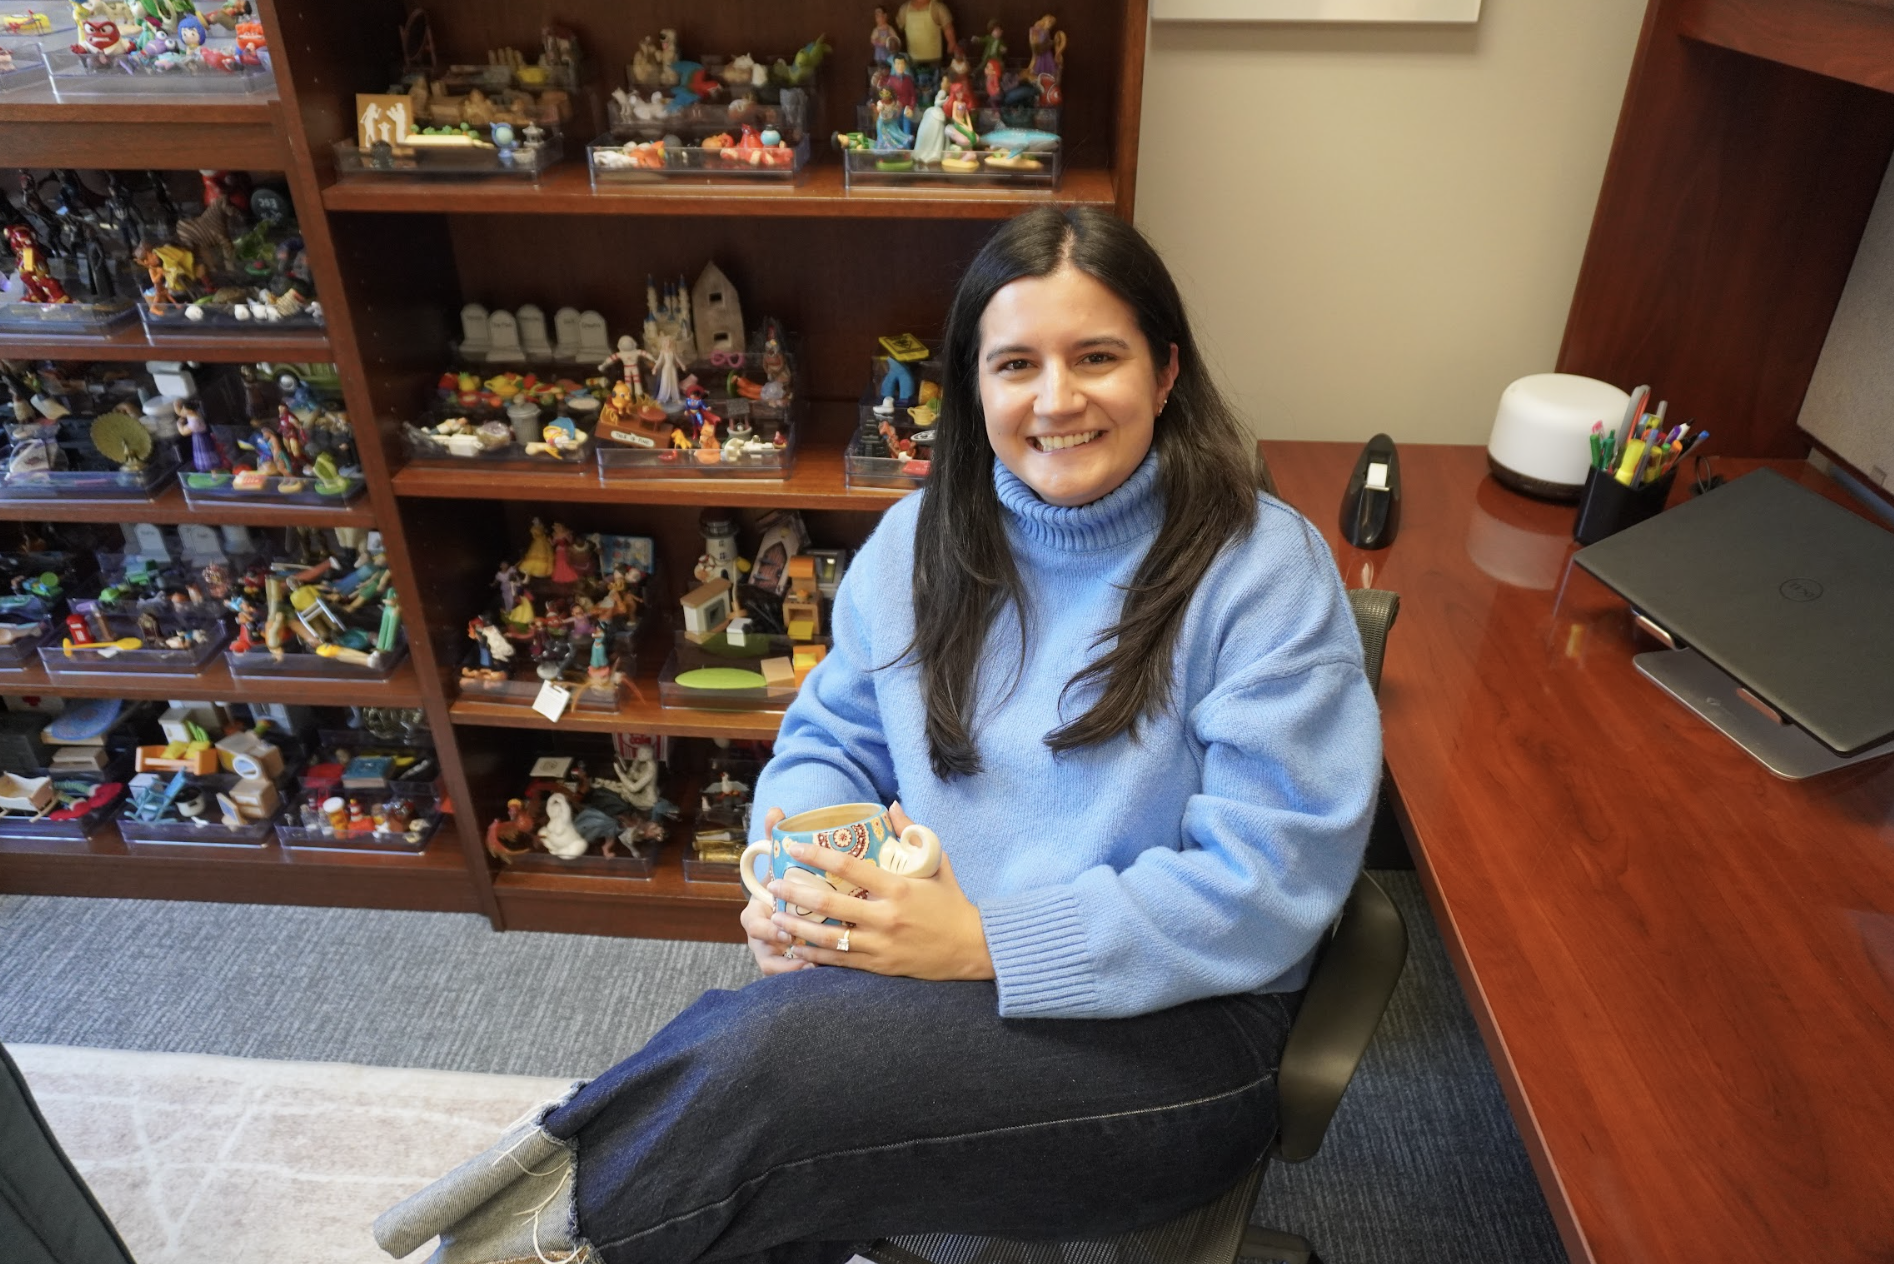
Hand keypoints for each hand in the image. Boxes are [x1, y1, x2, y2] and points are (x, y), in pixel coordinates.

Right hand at [740, 807, 810, 975]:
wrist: (790, 909)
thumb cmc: (789, 883)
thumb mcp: (782, 862)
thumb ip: (776, 836)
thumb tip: (776, 808)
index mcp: (759, 909)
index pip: (751, 919)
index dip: (763, 923)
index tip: (781, 920)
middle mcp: (761, 934)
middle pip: (760, 945)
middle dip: (776, 943)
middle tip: (795, 940)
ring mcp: (770, 951)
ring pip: (772, 964)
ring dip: (788, 963)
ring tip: (809, 962)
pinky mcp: (783, 965)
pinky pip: (785, 974)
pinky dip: (796, 972)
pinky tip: (816, 971)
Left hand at [767, 802, 993, 980]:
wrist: (972, 949)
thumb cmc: (952, 903)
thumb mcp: (937, 863)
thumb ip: (912, 832)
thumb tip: (890, 805)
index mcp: (898, 888)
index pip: (849, 866)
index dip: (817, 855)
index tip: (794, 847)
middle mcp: (885, 917)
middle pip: (830, 904)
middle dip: (796, 894)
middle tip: (772, 886)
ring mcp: (880, 945)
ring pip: (829, 937)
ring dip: (798, 927)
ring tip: (776, 917)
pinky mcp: (879, 966)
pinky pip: (840, 961)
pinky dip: (815, 955)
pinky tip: (796, 947)